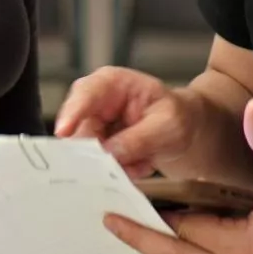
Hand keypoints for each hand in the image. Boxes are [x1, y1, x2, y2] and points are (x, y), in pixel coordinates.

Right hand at [55, 66, 201, 177]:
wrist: (188, 131)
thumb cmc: (179, 117)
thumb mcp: (167, 126)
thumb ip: (137, 140)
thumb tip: (108, 154)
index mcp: (112, 83)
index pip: (85, 94)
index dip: (72, 113)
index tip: (64, 133)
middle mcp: (96, 103)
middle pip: (79, 130)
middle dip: (101, 153)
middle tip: (129, 163)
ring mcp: (95, 126)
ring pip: (88, 155)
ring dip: (118, 164)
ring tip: (145, 160)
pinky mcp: (98, 147)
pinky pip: (98, 167)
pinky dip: (121, 170)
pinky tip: (142, 162)